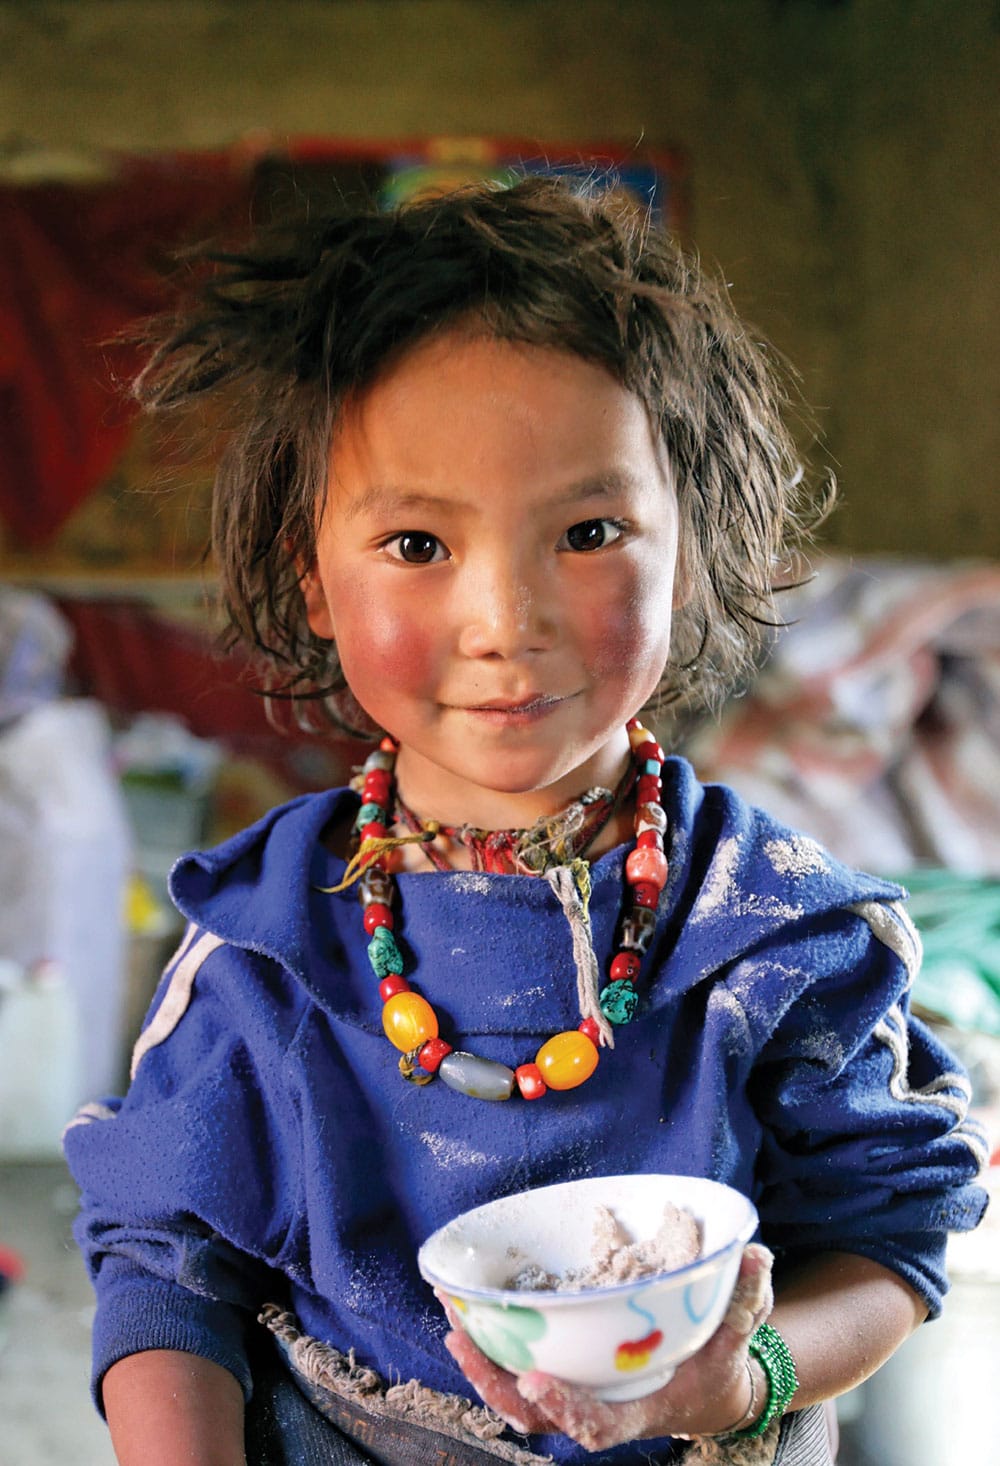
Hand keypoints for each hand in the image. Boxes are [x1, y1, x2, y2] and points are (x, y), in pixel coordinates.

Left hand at [441, 1243, 772, 1452]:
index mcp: (635, 1412)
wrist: (704, 1392)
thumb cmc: (715, 1367)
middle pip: (535, 1415)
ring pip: (516, 1398)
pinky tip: (467, 1318)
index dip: (564, 1408)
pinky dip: (492, 1349)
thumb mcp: (733, 1340)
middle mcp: (596, 1409)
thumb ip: (744, 1302)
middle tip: (465, 1342)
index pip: (594, 1425)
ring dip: (483, 1365)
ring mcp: (574, 1395)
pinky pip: (519, 1372)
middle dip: (496, 1383)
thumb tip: (756, 1254)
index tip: (535, 1382)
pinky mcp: (563, 1375)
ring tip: (454, 1324)